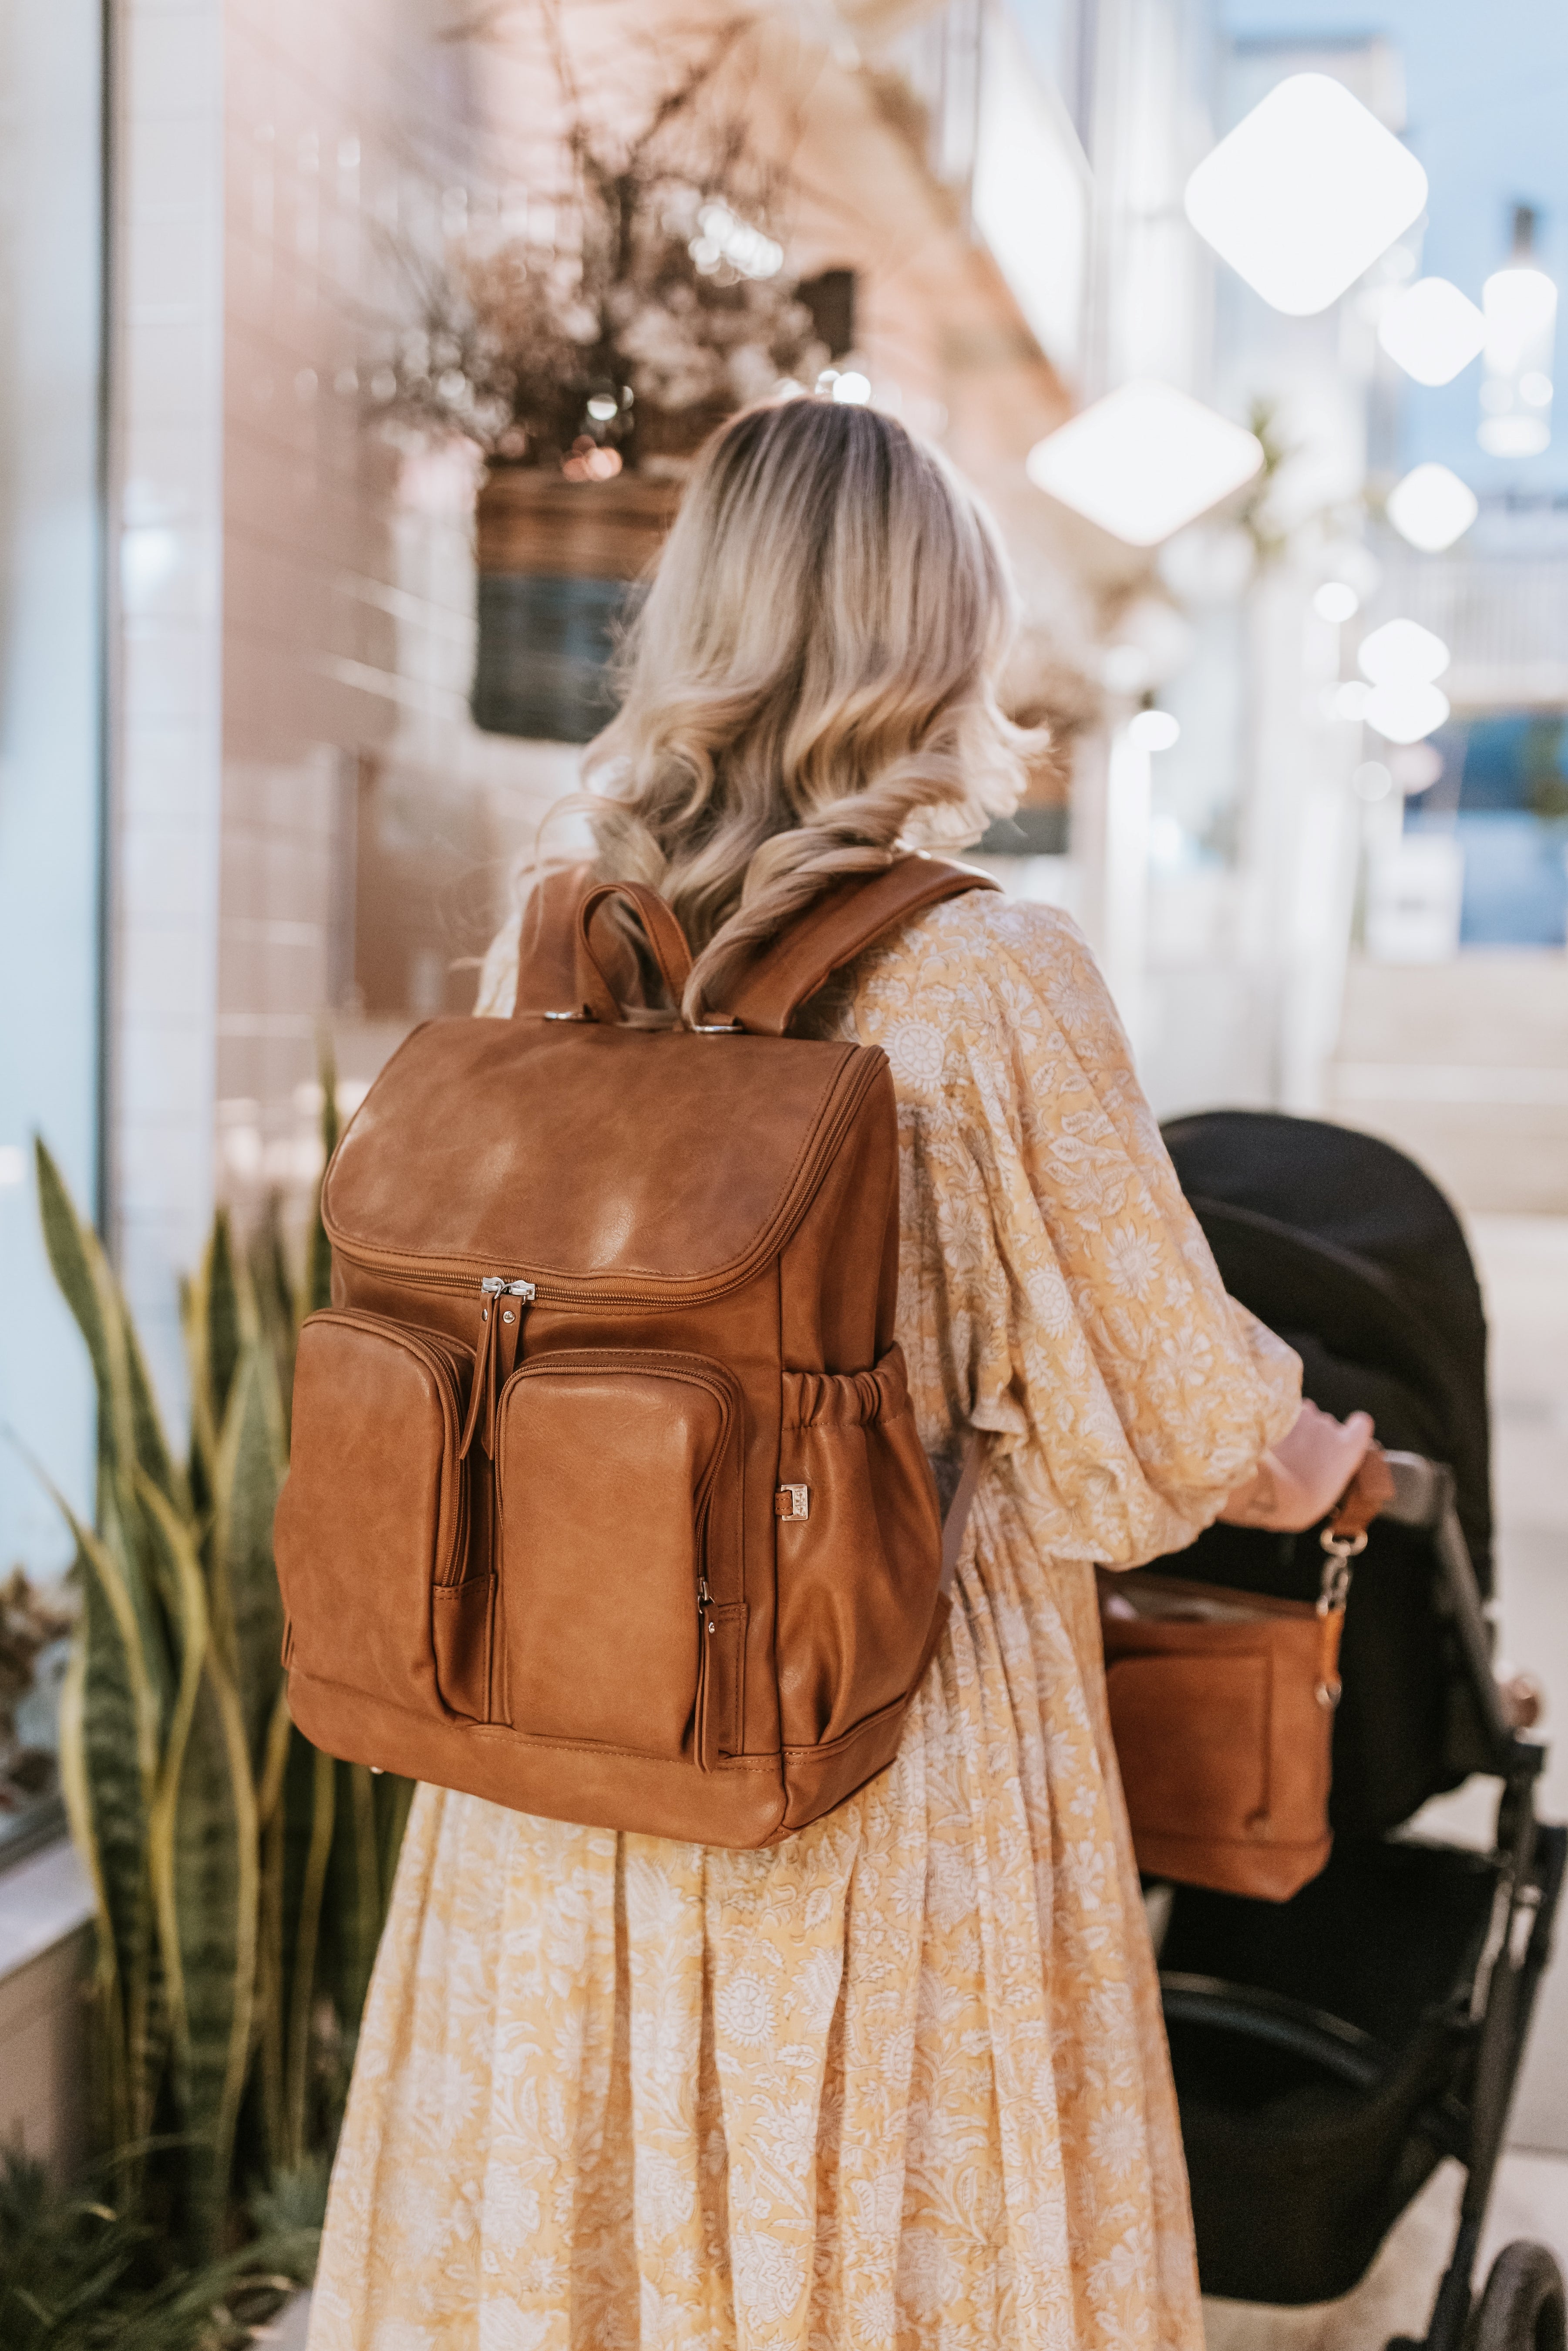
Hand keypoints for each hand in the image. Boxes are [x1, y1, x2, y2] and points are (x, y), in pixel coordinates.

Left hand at [1220, 1402, 1375, 1533]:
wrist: (1275, 1492)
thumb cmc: (1301, 1500)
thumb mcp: (1327, 1489)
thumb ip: (1331, 1467)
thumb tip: (1322, 1461)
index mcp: (1348, 1448)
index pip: (1361, 1425)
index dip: (1353, 1427)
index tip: (1347, 1431)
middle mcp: (1330, 1428)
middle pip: (1325, 1424)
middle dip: (1315, 1435)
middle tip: (1300, 1456)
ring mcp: (1307, 1417)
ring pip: (1304, 1415)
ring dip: (1296, 1428)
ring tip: (1283, 1451)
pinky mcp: (1283, 1414)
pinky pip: (1283, 1413)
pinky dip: (1277, 1425)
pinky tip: (1270, 1443)